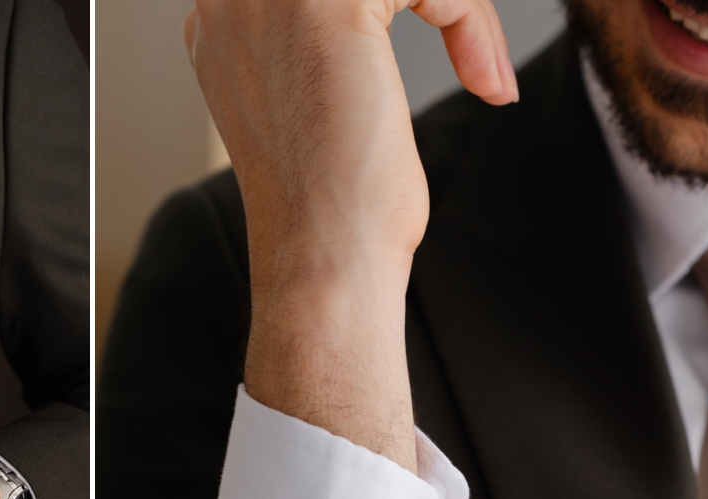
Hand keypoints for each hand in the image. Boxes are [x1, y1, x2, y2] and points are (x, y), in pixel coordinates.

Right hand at [185, 0, 514, 464]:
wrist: (324, 263)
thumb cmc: (332, 207)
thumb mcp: (319, 96)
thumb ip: (334, 35)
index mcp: (224, 19)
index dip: (393, 2)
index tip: (445, 29)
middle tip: (467, 40)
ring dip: (458, 4)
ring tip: (479, 65)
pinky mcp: (326, 3)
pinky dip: (470, 17)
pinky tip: (483, 76)